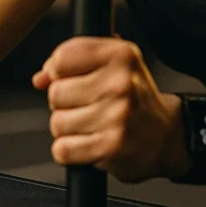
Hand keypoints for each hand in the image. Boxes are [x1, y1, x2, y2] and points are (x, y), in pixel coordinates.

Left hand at [32, 37, 187, 183]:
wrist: (166, 137)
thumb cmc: (135, 99)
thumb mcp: (113, 67)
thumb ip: (74, 63)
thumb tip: (40, 78)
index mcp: (121, 55)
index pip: (62, 58)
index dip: (58, 72)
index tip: (72, 79)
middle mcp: (121, 82)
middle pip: (56, 93)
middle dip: (65, 104)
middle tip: (89, 107)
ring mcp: (117, 115)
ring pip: (57, 123)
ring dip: (69, 130)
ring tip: (93, 126)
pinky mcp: (110, 146)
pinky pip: (63, 149)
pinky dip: (71, 151)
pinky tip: (90, 144)